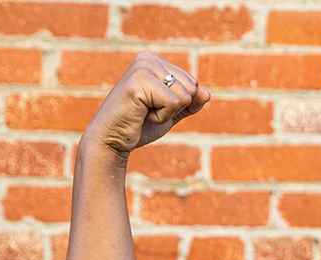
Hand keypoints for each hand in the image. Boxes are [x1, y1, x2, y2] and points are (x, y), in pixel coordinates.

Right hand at [81, 52, 209, 159]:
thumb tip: (207, 93)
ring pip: (185, 95)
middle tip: (148, 110)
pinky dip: (161, 117)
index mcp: (155, 61)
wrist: (113, 140)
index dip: (179, 104)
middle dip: (175, 107)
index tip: (154, 106)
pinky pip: (173, 103)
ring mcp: (143, 68)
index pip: (193, 83)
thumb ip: (191, 103)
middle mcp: (148, 59)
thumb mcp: (171, 113)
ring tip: (143, 112)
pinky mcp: (140, 81)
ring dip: (167, 112)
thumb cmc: (140, 126)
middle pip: (192, 88)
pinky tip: (141, 114)